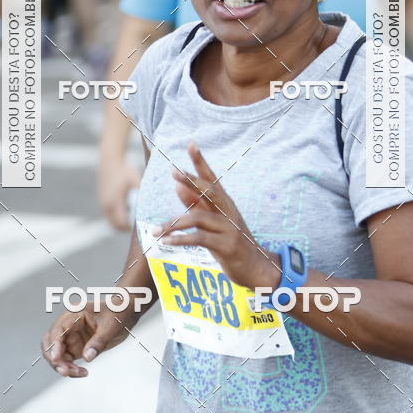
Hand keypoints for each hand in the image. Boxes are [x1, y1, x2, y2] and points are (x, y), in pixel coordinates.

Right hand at [41, 305, 133, 377]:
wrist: (127, 312)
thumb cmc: (118, 313)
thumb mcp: (111, 326)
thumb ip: (98, 342)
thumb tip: (86, 358)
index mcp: (74, 314)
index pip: (57, 330)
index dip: (54, 345)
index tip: (56, 359)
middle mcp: (68, 325)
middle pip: (50, 343)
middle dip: (54, 359)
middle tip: (66, 371)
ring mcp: (71, 337)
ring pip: (56, 355)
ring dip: (62, 367)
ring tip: (79, 373)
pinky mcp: (76, 347)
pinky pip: (66, 361)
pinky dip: (70, 369)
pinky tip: (82, 373)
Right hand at [98, 159, 140, 229]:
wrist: (110, 161)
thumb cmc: (124, 170)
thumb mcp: (136, 180)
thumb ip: (141, 193)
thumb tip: (150, 205)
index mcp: (114, 202)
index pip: (122, 223)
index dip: (132, 227)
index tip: (141, 225)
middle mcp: (106, 206)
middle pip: (116, 226)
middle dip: (126, 227)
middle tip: (137, 224)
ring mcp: (102, 205)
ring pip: (111, 222)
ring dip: (121, 223)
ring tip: (132, 217)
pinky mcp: (101, 203)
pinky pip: (109, 217)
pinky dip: (116, 217)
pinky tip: (125, 210)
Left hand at [153, 141, 279, 289]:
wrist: (257, 269)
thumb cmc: (231, 243)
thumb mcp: (213, 223)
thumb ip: (196, 205)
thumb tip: (178, 186)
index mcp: (225, 204)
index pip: (212, 178)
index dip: (201, 161)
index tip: (191, 144)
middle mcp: (228, 211)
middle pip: (209, 191)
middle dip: (191, 180)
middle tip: (174, 171)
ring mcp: (229, 228)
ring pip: (199, 218)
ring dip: (174, 224)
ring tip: (156, 231)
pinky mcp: (227, 246)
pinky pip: (200, 239)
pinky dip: (182, 239)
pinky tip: (167, 242)